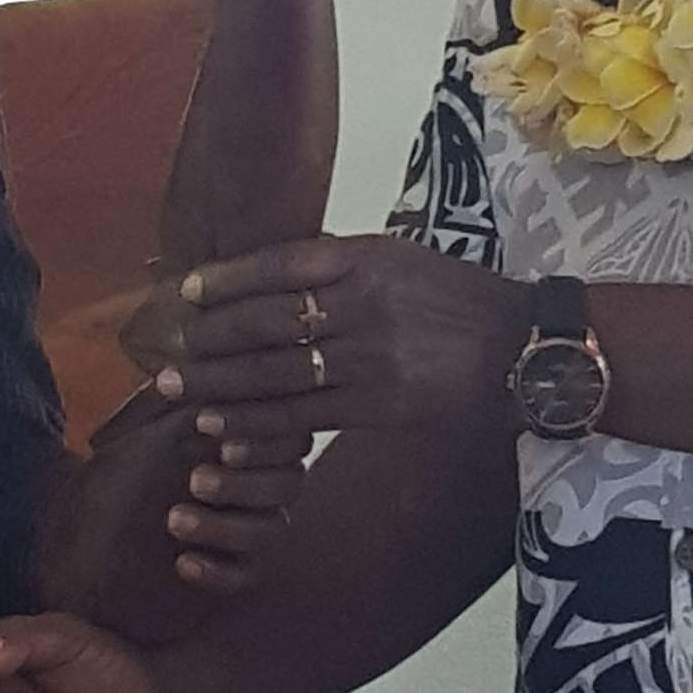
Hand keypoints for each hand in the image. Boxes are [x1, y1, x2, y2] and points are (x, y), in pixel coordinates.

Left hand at [78, 389, 310, 603]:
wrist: (79, 535)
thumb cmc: (114, 473)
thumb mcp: (149, 434)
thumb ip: (190, 406)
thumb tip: (207, 370)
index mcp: (243, 441)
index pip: (282, 433)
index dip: (255, 433)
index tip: (209, 430)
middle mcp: (254, 483)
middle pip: (287, 482)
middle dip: (245, 480)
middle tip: (194, 480)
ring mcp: (246, 530)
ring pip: (270, 530)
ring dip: (225, 525)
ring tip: (174, 520)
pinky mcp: (230, 573)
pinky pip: (245, 576)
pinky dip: (217, 571)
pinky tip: (182, 564)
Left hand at [150, 234, 528, 449]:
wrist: (525, 347)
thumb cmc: (459, 299)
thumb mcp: (401, 258)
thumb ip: (342, 264)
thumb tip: (275, 274)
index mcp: (366, 257)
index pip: (280, 263)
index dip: (227, 280)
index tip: (187, 292)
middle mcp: (363, 302)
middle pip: (267, 321)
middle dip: (210, 341)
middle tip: (167, 355)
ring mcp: (371, 356)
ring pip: (278, 373)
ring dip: (222, 388)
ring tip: (182, 397)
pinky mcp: (380, 404)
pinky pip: (307, 417)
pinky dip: (262, 428)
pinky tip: (229, 435)